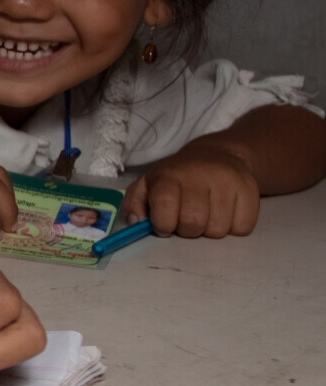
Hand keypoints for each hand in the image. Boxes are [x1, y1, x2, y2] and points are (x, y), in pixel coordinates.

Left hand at [120, 142, 259, 237]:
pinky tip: (225, 212)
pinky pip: (242, 228)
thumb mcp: (147, 185)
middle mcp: (201, 173)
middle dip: (186, 230)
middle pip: (193, 222)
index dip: (163, 224)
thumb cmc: (177, 177)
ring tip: (206, 213)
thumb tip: (136, 223)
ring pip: (219, 230)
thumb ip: (134, 204)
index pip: (165, 204)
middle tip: (186, 219)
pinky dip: (232, 228)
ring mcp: (229, 180)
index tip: (164, 225)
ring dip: (209, 230)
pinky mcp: (251, 189)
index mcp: (170, 173)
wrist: (218, 155)